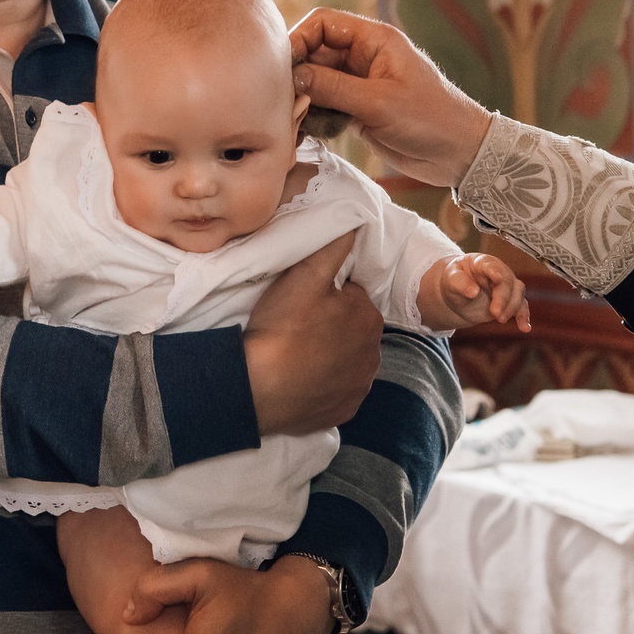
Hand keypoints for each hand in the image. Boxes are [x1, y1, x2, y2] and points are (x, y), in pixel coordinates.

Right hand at [244, 232, 379, 437]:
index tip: (302, 302)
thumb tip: (357, 222)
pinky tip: (300, 378)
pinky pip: (337, 391)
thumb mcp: (305, 276)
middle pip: (351, 330)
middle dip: (331, 326)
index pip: (352, 298)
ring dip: (329, 356)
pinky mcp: (344, 412)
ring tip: (295, 352)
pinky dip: (323, 385)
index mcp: (369, 319)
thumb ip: (334, 247)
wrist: (259, 387)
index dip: (326, 296)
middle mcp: (374, 355)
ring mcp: (359, 387)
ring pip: (346, 361)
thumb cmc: (282, 327)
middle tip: (296, 326)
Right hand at [289, 9, 494, 187]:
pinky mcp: (359, 109)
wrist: (459, 153)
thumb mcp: (378, 103)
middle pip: (315, 53)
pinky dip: (314, 116)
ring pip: (317, 81)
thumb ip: (333, 88)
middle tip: (281, 98)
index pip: (323, 24)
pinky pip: (326, 105)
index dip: (298, 39)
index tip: (282, 68)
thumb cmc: (431, 119)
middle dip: (297, 73)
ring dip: (303, 98)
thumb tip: (293, 77)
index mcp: (375, 41)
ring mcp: (361, 84)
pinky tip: (305, 132)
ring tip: (291, 119)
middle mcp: (365, 57)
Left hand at [427, 253, 530, 331]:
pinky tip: (525, 328)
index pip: (491, 265)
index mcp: (482, 263)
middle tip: (495, 313)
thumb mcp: (451, 281)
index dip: (495, 271)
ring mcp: (506, 286)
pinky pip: (521, 307)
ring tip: (501, 320)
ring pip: (517, 294)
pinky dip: (523, 317)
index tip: (497, 278)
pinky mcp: (509, 301)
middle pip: (507, 282)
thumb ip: (460, 283)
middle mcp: (498, 272)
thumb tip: (473, 291)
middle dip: (503, 298)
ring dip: (512, 308)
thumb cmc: (454, 282)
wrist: (458, 294)